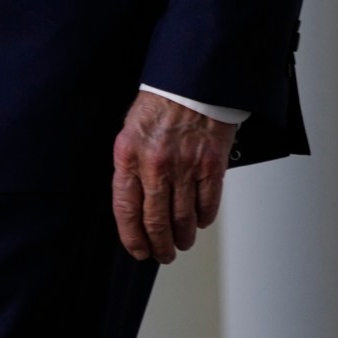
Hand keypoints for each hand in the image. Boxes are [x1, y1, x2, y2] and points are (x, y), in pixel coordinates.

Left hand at [111, 91, 237, 262]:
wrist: (192, 83)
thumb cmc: (160, 105)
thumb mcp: (130, 132)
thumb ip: (130, 168)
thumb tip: (133, 207)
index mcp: (129, 155)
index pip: (126, 210)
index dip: (132, 237)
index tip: (137, 250)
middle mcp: (155, 164)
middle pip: (156, 221)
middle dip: (159, 246)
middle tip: (162, 254)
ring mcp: (185, 166)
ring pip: (183, 219)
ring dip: (182, 238)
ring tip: (182, 242)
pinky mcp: (212, 166)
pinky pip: (207, 205)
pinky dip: (203, 219)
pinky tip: (199, 221)